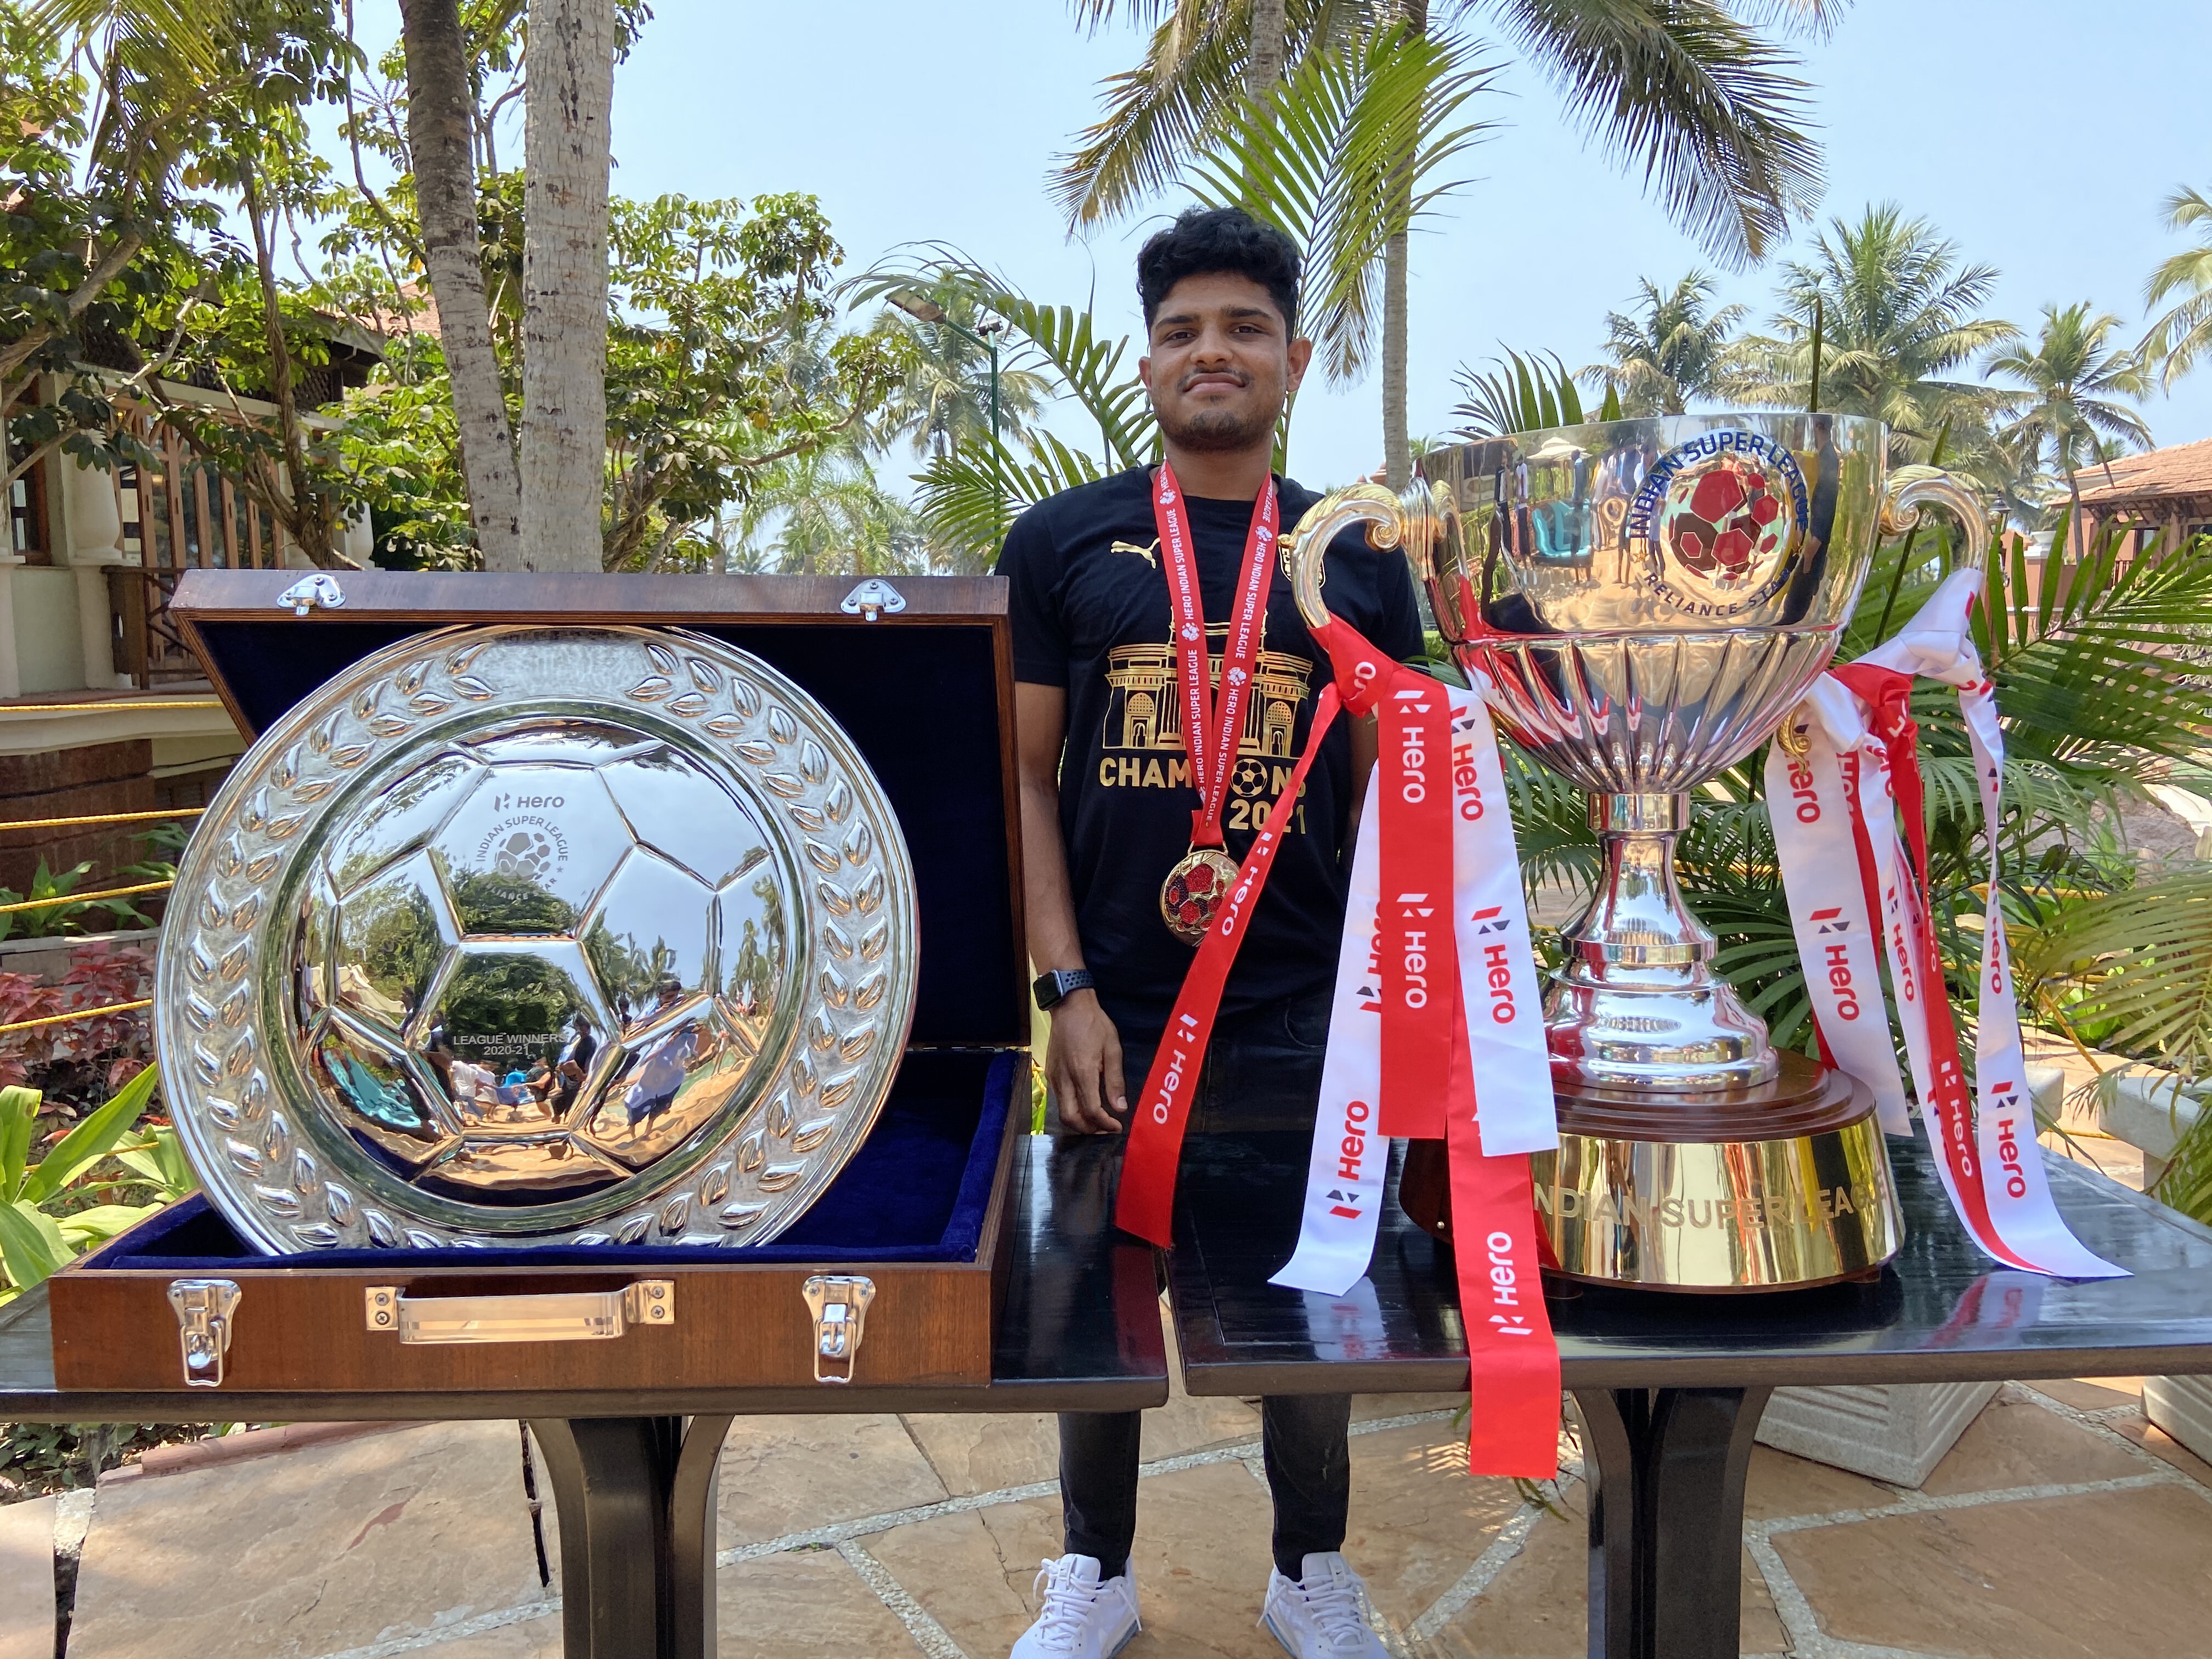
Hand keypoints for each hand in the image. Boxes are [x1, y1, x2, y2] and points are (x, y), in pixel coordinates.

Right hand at [1047, 991, 1127, 1134]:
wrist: (1069, 1006)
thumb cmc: (1095, 1024)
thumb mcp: (1113, 1049)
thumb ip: (1115, 1081)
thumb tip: (1120, 1107)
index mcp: (1083, 1072)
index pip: (1092, 1110)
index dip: (1105, 1124)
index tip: (1117, 1127)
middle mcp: (1065, 1079)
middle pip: (1071, 1118)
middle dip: (1089, 1130)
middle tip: (1105, 1129)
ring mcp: (1054, 1077)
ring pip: (1062, 1112)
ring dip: (1079, 1122)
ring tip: (1097, 1121)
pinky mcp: (1049, 1074)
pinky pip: (1059, 1100)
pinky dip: (1072, 1109)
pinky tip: (1084, 1105)